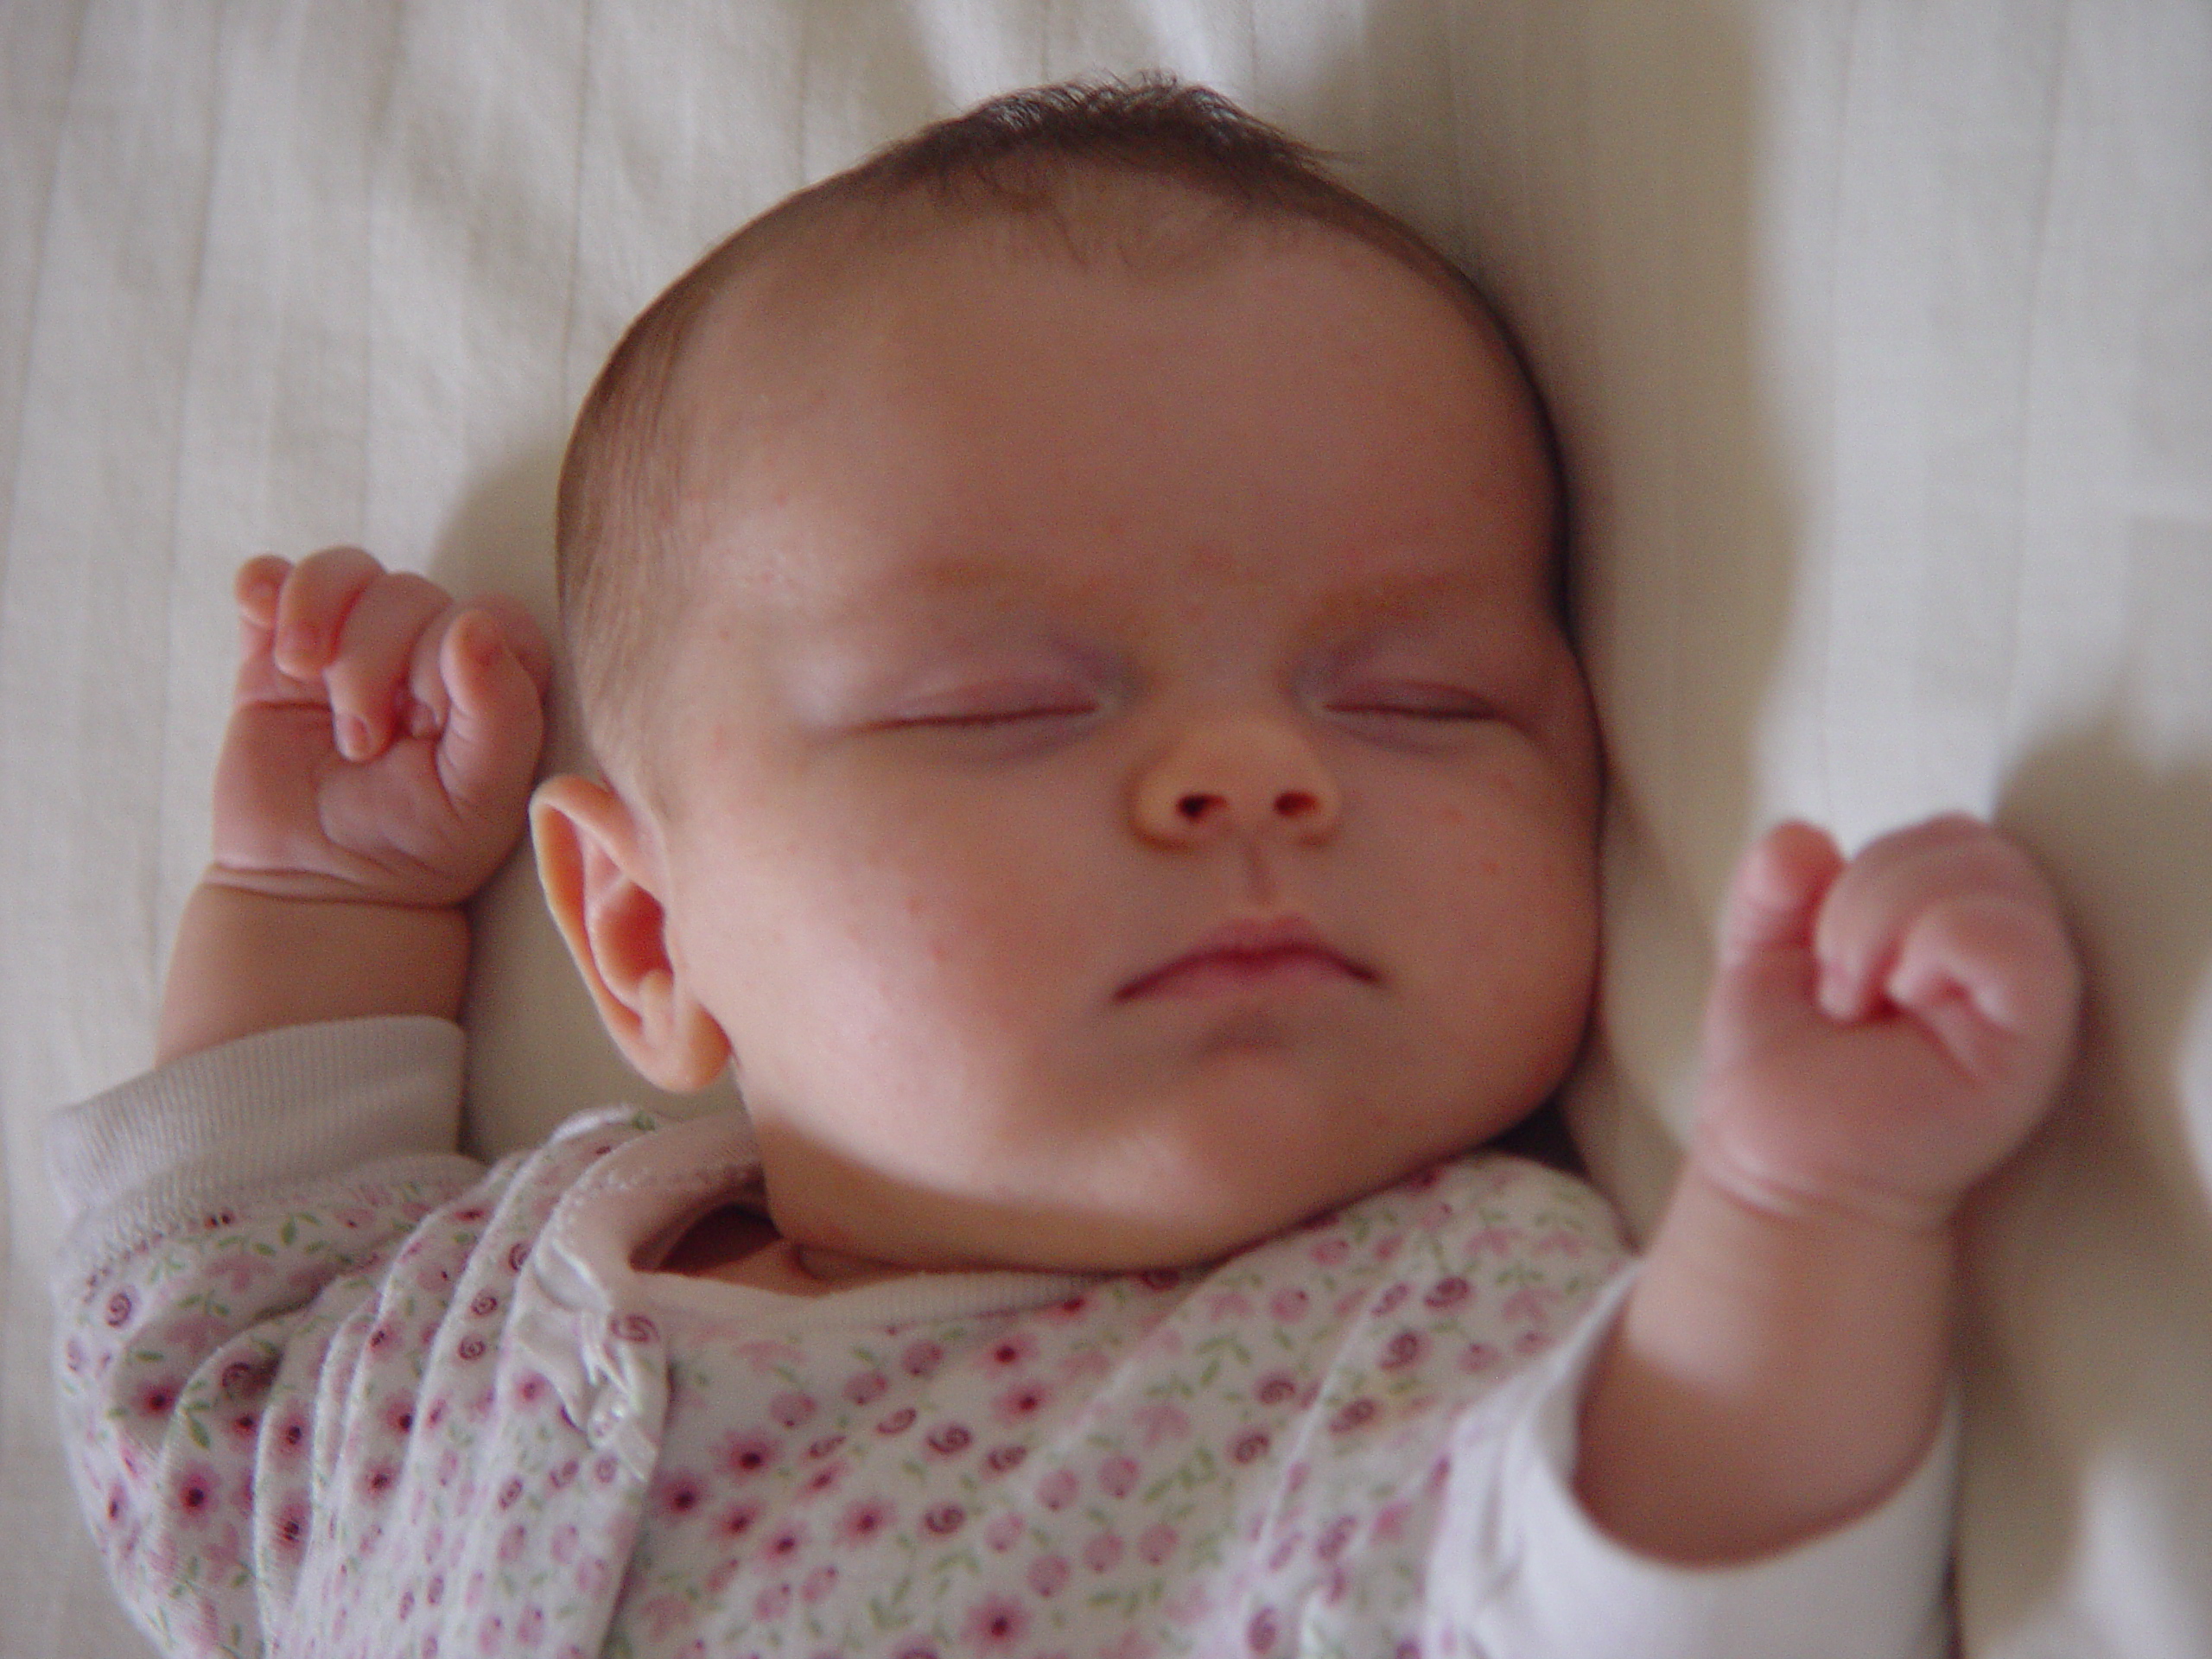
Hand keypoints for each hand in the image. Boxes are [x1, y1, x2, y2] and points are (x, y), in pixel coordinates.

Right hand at [207, 548, 550, 908]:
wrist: (321, 889)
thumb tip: (473, 624)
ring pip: (344, 573)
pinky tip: (261, 613)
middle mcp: (424, 653)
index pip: (488, 613)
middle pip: (408, 592)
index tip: (427, 720)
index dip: (456, 650)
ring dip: (320, 612)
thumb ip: (500, 712)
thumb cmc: (421, 847)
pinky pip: (270, 584)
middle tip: (361, 744)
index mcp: (489, 681)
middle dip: (376, 660)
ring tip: (304, 677)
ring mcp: (348, 650)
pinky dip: (265, 585)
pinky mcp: (276, 659)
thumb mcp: (482, 797)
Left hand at [1691, 814, 2079, 1231]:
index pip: (1945, 833)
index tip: (1823, 956)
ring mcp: (2026, 995)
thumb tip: (1805, 836)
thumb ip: (1776, 885)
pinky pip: (2019, 941)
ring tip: (1858, 995)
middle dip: (1870, 892)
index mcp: (1950, 925)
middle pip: (1968, 838)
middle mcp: (2000, 952)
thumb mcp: (1761, 953)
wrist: (1780, 1166)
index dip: (1868, 868)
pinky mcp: (2036, 1040)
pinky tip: (1903, 1001)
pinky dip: (1941, 947)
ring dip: (1889, 919)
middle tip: (1837, 982)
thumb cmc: (1785, 1073)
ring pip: (1995, 871)